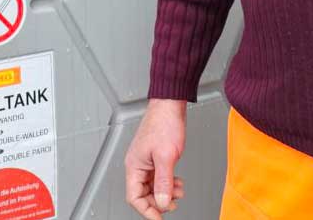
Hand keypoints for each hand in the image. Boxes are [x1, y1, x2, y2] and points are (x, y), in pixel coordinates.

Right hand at [124, 98, 187, 217]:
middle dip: (158, 201)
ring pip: (151, 186)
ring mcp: (146, 160)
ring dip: (165, 192)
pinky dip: (167, 183)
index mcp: (134, 165)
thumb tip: (161, 202)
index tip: (159, 218)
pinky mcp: (154, 156)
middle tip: (172, 204)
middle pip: (143, 194)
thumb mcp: (166, 156)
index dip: (147, 210)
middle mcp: (137, 164)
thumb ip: (163, 182)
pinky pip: (158, 177)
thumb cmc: (164, 123)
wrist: (170, 104)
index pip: (134, 197)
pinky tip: (177, 183)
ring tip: (178, 192)